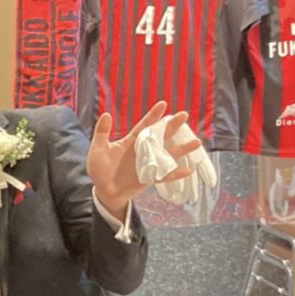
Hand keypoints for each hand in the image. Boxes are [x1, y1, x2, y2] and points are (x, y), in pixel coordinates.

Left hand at [87, 101, 200, 215]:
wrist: (104, 190)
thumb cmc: (99, 169)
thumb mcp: (98, 149)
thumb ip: (102, 133)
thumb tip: (106, 114)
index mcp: (131, 142)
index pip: (144, 126)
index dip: (153, 116)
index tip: (163, 104)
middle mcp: (143, 150)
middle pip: (161, 136)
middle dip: (172, 126)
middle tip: (184, 115)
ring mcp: (149, 164)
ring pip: (168, 154)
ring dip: (182, 149)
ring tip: (196, 142)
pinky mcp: (151, 178)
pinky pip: (166, 175)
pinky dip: (176, 173)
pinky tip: (189, 170)